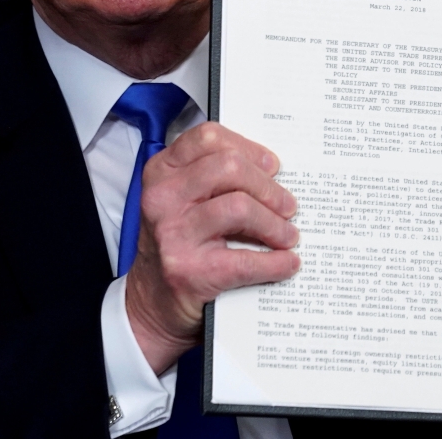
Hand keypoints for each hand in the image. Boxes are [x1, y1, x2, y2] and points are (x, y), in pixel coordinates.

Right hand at [124, 122, 298, 373]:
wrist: (152, 302)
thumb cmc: (180, 242)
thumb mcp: (184, 199)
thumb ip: (215, 178)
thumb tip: (275, 171)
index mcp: (162, 171)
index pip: (209, 138)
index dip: (248, 148)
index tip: (272, 165)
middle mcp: (162, 197)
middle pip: (231, 167)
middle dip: (269, 188)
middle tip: (288, 206)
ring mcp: (172, 234)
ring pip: (241, 207)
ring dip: (276, 225)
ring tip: (289, 236)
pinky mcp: (187, 271)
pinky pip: (245, 259)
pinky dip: (275, 262)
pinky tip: (287, 263)